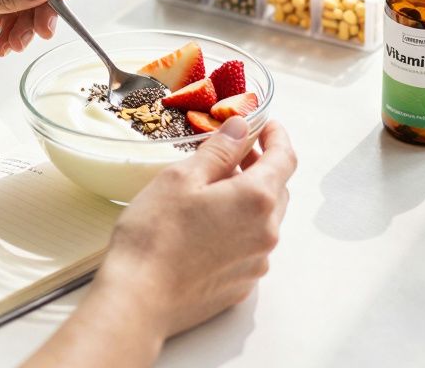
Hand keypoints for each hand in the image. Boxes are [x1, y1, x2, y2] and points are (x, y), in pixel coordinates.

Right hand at [101, 117, 295, 336]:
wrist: (139, 300)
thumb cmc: (154, 235)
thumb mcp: (182, 178)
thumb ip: (219, 151)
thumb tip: (241, 128)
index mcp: (257, 199)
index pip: (285, 158)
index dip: (277, 136)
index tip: (264, 124)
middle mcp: (266, 233)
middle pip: (278, 189)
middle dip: (261, 166)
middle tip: (233, 152)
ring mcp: (256, 263)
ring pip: (265, 220)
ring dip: (249, 199)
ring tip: (214, 189)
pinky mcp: (241, 285)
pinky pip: (250, 247)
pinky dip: (239, 228)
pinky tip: (208, 227)